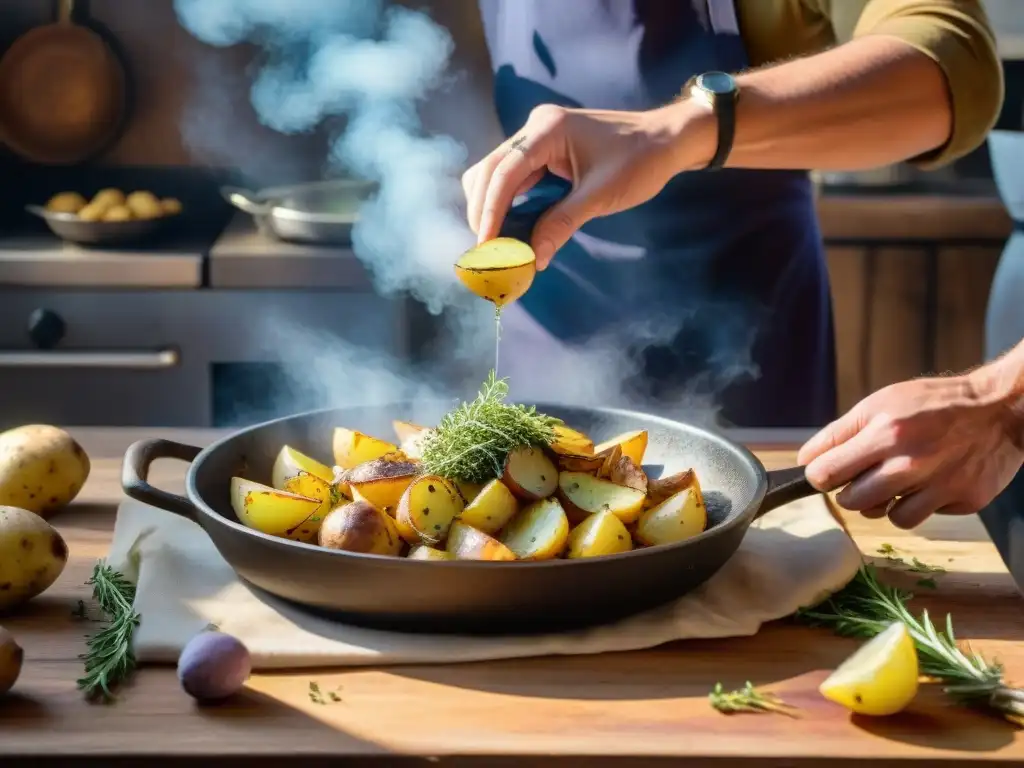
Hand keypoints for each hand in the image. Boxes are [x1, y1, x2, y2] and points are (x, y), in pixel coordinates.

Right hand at [461, 102, 710, 268]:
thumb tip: (533, 258)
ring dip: (491, 207)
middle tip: (487, 250)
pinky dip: (507, 203)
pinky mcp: (544, 150)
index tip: (486, 245)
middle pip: (489, 170)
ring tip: (496, 243)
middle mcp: (536, 127)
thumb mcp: (601, 196)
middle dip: (483, 211)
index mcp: (547, 129)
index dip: (490, 211)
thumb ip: (562, 223)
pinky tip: (511, 228)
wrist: (668, 139)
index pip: (504, 172)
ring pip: (495, 173)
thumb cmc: (641, 161)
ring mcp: (538, 137)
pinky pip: (514, 177)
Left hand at [797, 373, 1023, 528]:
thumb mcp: (880, 403)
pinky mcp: (964, 499)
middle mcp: (911, 461)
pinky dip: (918, 506)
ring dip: (884, 504)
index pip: (826, 472)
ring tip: (897, 480)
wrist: (998, 408)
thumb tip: (805, 460)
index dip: (819, 475)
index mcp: (885, 432)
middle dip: (850, 492)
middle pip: (851, 501)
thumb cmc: (933, 404)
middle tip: (863, 476)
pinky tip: (925, 486)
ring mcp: (940, 484)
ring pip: (886, 518)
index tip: (825, 472)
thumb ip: (839, 433)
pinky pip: (922, 518)